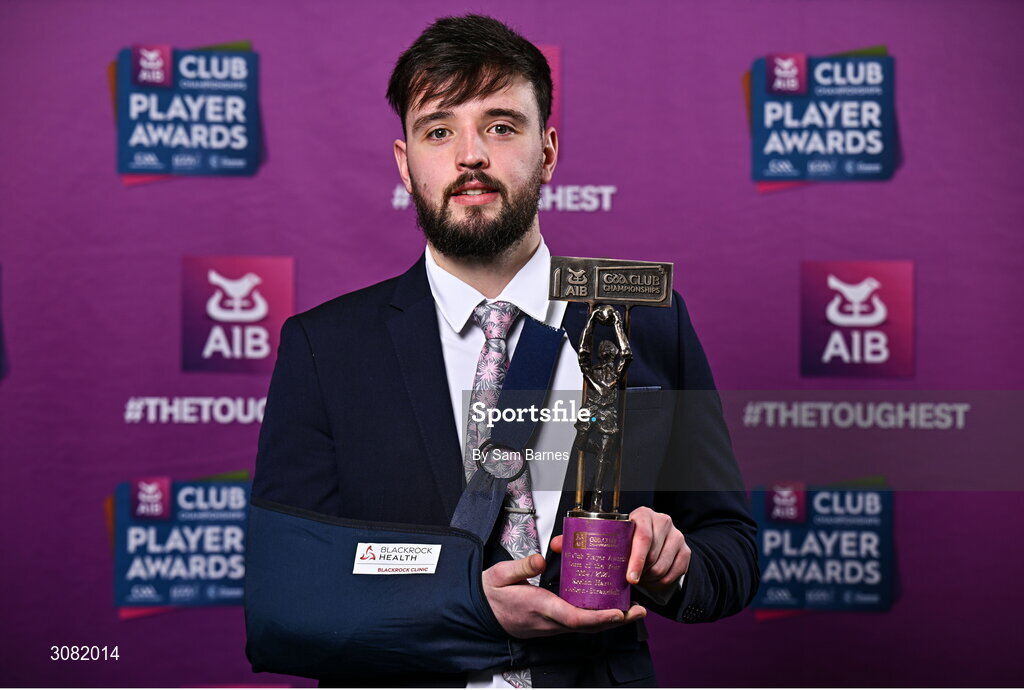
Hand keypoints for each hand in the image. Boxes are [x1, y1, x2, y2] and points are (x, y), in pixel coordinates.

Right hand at [482, 553, 645, 638]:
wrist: (481, 612)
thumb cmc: (492, 594)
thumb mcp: (500, 575)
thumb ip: (521, 567)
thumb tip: (541, 560)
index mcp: (539, 607)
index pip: (573, 617)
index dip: (598, 617)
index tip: (618, 612)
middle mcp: (549, 620)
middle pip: (588, 626)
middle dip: (615, 620)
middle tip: (638, 610)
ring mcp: (552, 624)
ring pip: (586, 626)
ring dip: (610, 620)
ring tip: (631, 608)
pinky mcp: (553, 622)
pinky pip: (579, 623)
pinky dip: (597, 617)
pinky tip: (608, 607)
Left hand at [549, 509, 688, 593]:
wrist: (655, 544)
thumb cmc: (626, 540)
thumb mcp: (608, 537)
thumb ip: (583, 540)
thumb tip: (558, 545)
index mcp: (642, 515)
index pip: (641, 535)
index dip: (635, 558)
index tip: (629, 578)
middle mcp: (662, 521)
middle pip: (653, 553)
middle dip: (641, 571)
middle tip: (630, 581)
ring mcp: (677, 536)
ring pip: (663, 566)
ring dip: (650, 578)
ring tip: (639, 579)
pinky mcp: (686, 552)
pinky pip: (675, 573)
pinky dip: (662, 582)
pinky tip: (651, 580)